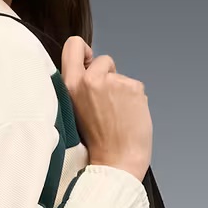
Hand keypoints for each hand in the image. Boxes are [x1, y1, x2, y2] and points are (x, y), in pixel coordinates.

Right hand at [61, 34, 151, 184]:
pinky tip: (129, 117)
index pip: (74, 45)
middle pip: (103, 59)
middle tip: (106, 103)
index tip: (90, 63)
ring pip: (121, 76)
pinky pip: (135, 87)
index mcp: (71, 85)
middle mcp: (91, 79)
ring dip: (122, 91)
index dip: (85, 51)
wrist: (117, 163)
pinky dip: (134, 100)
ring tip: (118, 115)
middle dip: (108, 75)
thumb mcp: (75, 109)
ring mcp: (114, 82)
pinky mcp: (133, 88)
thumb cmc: (98, 144)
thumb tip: (90, 68)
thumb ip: (80, 86)